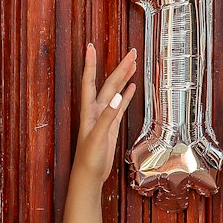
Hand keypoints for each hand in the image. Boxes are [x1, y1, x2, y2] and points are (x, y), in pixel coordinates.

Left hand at [72, 44, 137, 187]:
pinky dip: (126, 95)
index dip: (91, 64)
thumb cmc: (89, 159)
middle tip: (132, 52)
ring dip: (124, 78)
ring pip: (116, 92)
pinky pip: (120, 106)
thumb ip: (107, 117)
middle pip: (108, 83)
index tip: (91, 46)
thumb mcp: (98, 137)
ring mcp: (104, 117)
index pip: (89, 81)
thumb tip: (117, 96)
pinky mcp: (111, 126)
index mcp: (89, 110)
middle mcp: (95, 110)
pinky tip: (131, 87)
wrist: (89, 176)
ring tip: (133, 63)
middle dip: (120, 67)